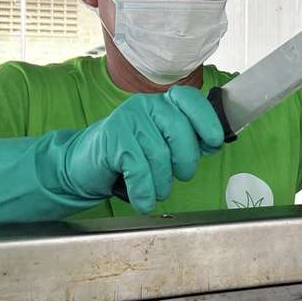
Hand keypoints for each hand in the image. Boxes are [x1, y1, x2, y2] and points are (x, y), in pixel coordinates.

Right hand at [66, 87, 224, 211]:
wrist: (85, 165)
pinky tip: (143, 200)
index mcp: (163, 103)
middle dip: (186, 160)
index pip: (190, 100)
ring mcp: (127, 119)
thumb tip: (215, 141)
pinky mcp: (113, 137)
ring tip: (158, 190)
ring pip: (159, 154)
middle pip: (179, 131)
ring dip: (162, 181)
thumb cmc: (130, 156)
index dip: (206, 120)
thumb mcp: (161, 144)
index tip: (214, 142)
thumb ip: (187, 140)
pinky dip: (144, 190)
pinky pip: (138, 168)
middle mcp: (146, 105)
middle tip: (181, 175)